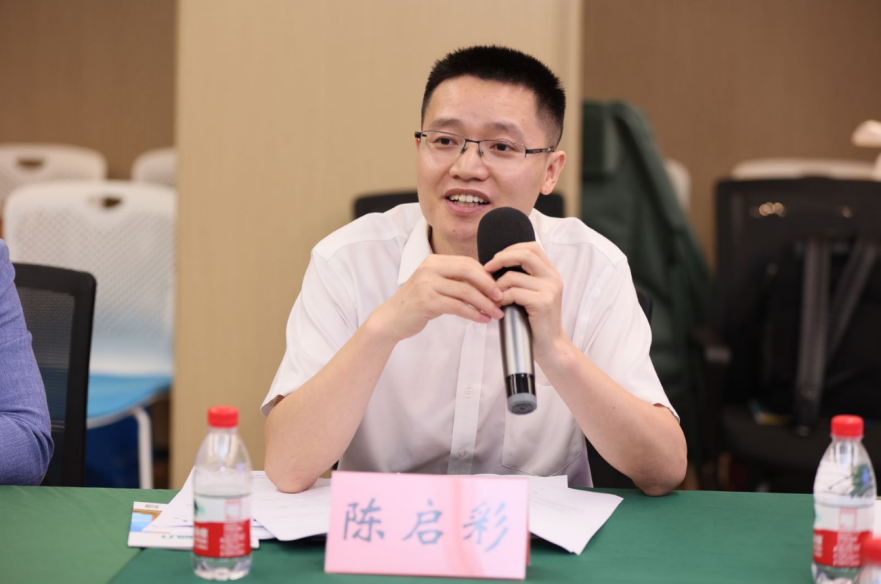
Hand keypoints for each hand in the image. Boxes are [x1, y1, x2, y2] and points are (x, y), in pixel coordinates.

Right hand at [369, 254, 504, 342]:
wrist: (391, 319)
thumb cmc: (416, 304)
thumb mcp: (435, 286)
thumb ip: (454, 281)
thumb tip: (486, 283)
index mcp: (434, 261)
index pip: (467, 262)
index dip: (486, 274)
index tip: (498, 287)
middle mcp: (429, 268)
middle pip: (468, 272)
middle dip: (488, 285)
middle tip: (501, 298)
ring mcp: (427, 284)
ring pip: (465, 291)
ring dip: (484, 303)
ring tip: (495, 313)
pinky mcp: (426, 301)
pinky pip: (457, 306)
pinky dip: (473, 314)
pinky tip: (481, 320)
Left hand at [483, 242, 565, 358]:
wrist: (549, 346)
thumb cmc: (534, 321)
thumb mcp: (531, 294)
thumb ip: (522, 278)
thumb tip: (494, 264)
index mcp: (551, 273)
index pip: (531, 247)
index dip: (511, 249)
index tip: (495, 259)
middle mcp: (553, 278)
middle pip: (525, 254)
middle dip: (501, 259)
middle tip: (486, 269)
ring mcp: (550, 289)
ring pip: (514, 276)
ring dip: (497, 286)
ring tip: (492, 297)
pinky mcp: (543, 302)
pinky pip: (514, 293)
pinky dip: (502, 298)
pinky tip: (499, 306)